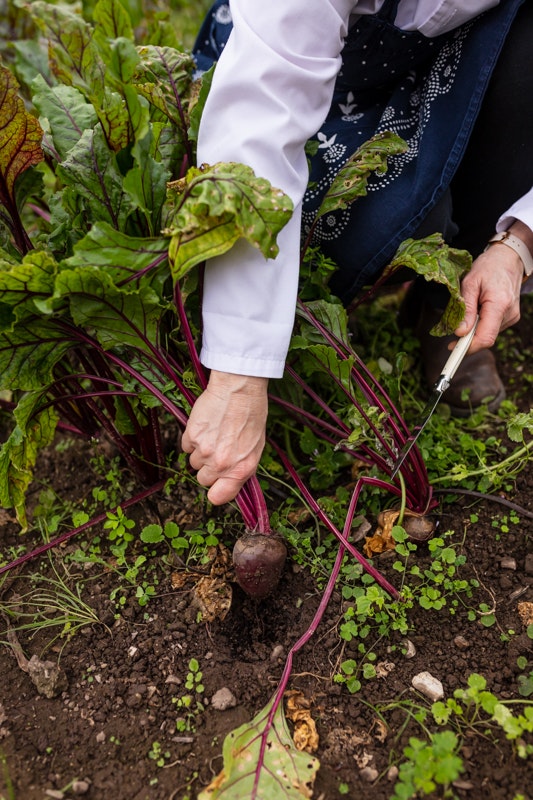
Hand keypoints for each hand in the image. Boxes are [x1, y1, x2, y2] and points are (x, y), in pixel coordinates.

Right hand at [181, 371, 267, 504]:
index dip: (216, 492)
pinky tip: (206, 427)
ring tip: (214, 434)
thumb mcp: (255, 448)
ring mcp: (204, 451)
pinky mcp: (191, 436)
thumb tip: (229, 481)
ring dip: (200, 452)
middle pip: (203, 479)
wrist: (239, 389)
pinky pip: (185, 446)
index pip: (218, 497)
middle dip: (208, 468)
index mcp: (240, 470)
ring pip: (193, 462)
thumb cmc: (252, 416)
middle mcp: (221, 464)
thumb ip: (241, 468)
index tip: (216, 485)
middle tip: (218, 450)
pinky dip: (192, 439)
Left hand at [455, 221, 532, 349]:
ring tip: (471, 309)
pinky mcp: (511, 317)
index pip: (485, 338)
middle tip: (452, 333)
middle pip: (486, 338)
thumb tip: (459, 332)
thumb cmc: (489, 266)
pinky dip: (481, 324)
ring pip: (488, 334)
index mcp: (499, 305)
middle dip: (467, 339)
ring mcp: (512, 317)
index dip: (468, 347)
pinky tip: (478, 310)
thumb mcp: (470, 283)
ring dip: (474, 329)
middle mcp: (509, 314)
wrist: (509, 258)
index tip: (452, 350)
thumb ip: (465, 309)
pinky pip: (492, 328)